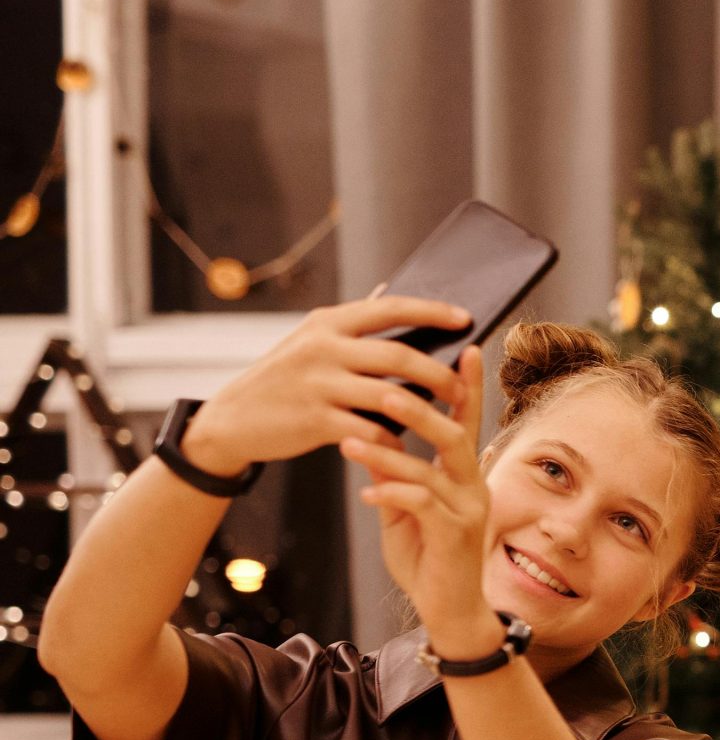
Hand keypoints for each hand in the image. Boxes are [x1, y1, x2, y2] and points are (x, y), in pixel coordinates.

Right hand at [183, 295, 470, 475]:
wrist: (232, 419)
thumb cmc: (286, 381)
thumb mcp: (310, 342)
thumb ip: (349, 326)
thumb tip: (391, 292)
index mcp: (327, 323)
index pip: (389, 308)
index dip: (431, 310)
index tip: (466, 317)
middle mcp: (322, 348)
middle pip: (399, 356)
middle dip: (439, 373)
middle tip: (463, 387)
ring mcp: (318, 384)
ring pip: (390, 396)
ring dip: (426, 410)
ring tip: (449, 418)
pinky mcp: (314, 420)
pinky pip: (369, 431)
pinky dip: (393, 441)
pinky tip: (406, 446)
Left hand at [341, 345, 498, 654]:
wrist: (447, 609)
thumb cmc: (427, 556)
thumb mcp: (406, 507)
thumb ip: (396, 472)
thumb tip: (370, 434)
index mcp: (463, 474)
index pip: (465, 419)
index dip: (464, 384)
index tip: (462, 346)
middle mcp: (472, 486)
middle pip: (453, 434)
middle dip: (419, 409)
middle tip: (384, 388)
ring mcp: (467, 511)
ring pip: (433, 468)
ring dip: (391, 451)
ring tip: (353, 438)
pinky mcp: (454, 536)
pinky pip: (422, 505)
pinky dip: (391, 494)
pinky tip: (367, 493)